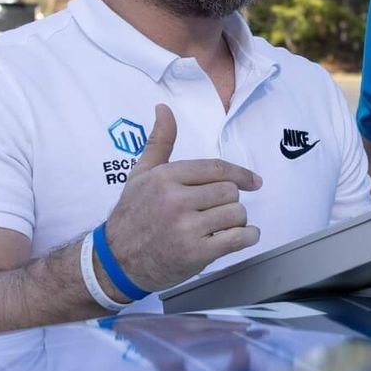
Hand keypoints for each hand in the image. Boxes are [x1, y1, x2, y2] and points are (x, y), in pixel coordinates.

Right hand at [101, 104, 262, 294]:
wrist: (115, 262)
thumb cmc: (131, 215)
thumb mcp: (140, 175)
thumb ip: (159, 142)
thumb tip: (163, 108)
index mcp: (165, 177)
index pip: (217, 168)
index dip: (241, 174)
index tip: (254, 182)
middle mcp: (175, 200)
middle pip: (229, 191)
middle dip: (230, 201)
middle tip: (218, 211)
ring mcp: (186, 227)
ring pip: (236, 214)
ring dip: (237, 221)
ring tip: (221, 226)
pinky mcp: (195, 253)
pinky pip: (238, 238)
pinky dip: (247, 237)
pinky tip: (241, 237)